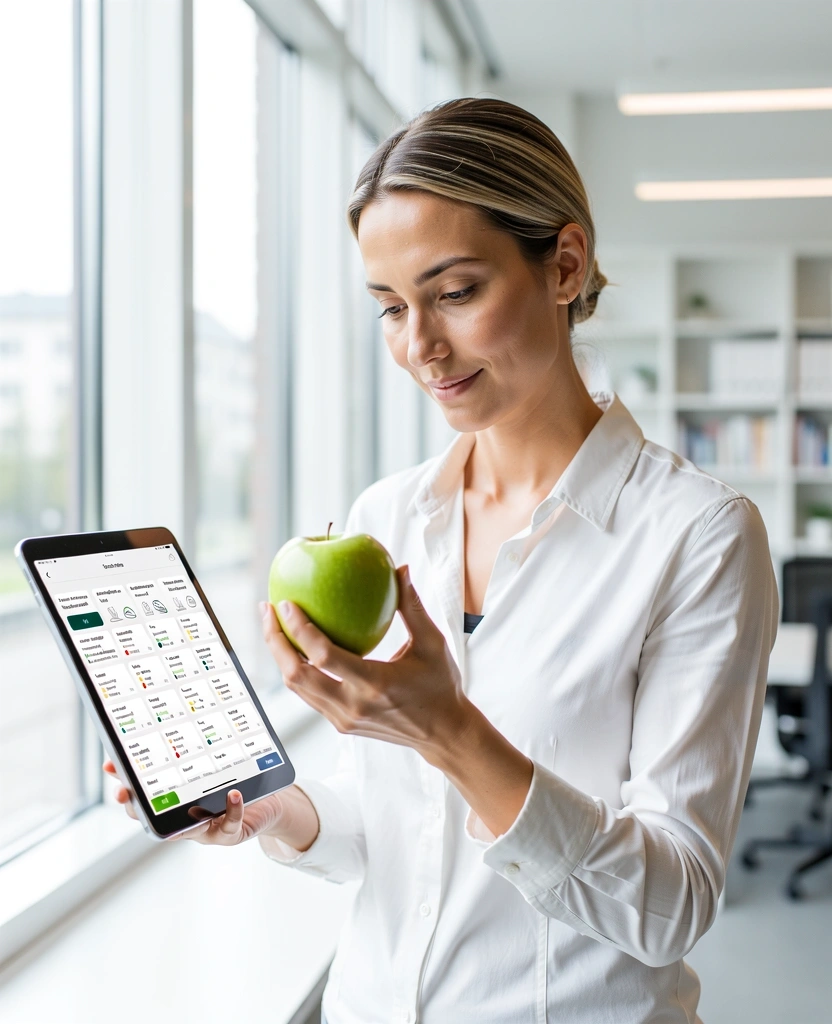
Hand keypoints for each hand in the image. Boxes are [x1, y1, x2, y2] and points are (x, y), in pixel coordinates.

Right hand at [101, 761, 317, 847]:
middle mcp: (185, 819)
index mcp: (176, 801)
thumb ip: (197, 746)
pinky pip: (229, 824)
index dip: (124, 782)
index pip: (142, 795)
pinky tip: (234, 794)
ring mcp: (205, 829)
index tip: (110, 766)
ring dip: (183, 814)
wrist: (269, 804)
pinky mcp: (229, 833)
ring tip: (181, 800)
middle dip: (135, 807)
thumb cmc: (236, 781)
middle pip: (153, 819)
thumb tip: (177, 710)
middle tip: (124, 792)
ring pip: (187, 830)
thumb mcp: (214, 763)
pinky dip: (232, 810)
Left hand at [260, 564, 471, 757]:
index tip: (285, 603)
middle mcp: (352, 706)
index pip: (323, 656)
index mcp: (374, 685)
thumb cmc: (441, 684)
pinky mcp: (340, 724)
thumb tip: (401, 569)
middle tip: (267, 609)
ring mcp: (343, 718)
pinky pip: (308, 694)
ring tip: (272, 624)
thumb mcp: (432, 643)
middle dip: (274, 641)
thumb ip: (412, 607)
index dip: (298, 629)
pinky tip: (294, 645)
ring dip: (280, 655)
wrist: (443, 733)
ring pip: (297, 687)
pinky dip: (296, 668)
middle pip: (296, 674)